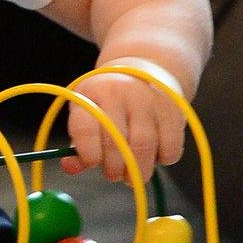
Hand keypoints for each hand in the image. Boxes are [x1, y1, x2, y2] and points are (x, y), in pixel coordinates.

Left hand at [60, 72, 185, 182]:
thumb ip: (78, 144)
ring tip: (134, 176)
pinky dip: (163, 159)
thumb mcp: (87, 112)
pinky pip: (171, 144)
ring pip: (144, 146)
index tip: (93, 163)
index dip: (88, 154)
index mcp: (89, 95)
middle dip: (114, 169)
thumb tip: (70, 168)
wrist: (143, 67)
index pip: (84, 129)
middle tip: (114, 176)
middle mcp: (117, 93)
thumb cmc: (108, 101)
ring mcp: (147, 98)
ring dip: (139, 170)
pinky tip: (155, 156)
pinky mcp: (173, 106)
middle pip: (115, 142)